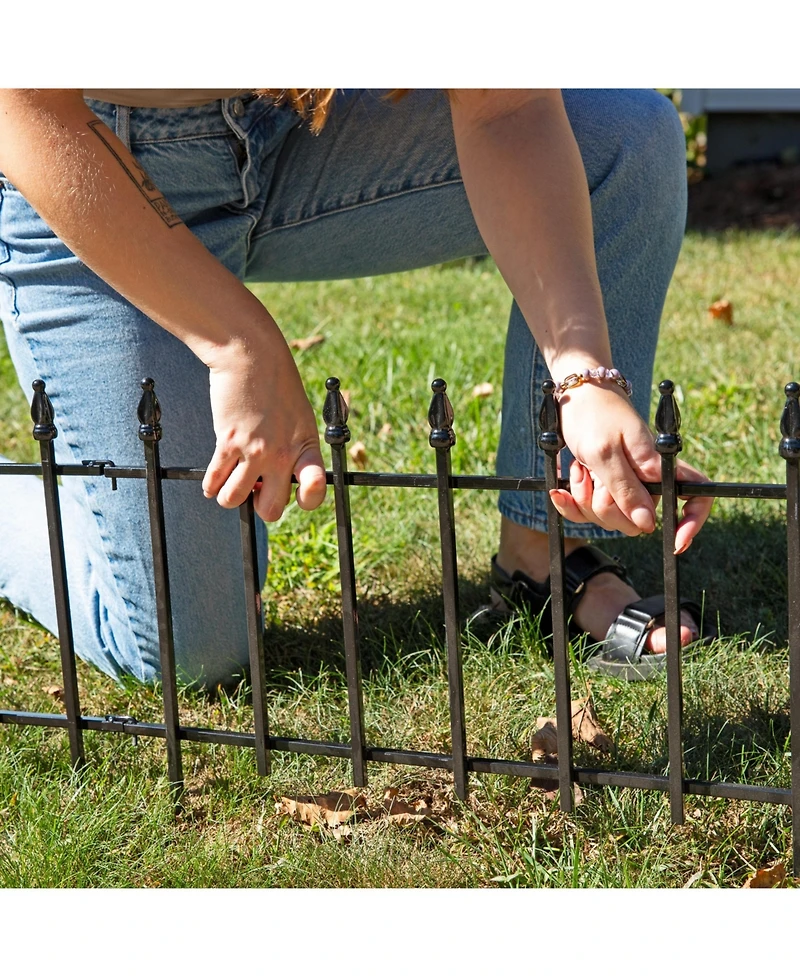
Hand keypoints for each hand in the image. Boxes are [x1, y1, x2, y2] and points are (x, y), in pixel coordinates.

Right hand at [200, 330, 326, 522]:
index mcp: (306, 448)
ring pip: (234, 500)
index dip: (304, 500)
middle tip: (255, 488)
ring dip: (229, 496)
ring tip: (231, 481)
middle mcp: (282, 454)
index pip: (313, 492)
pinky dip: (210, 485)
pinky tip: (212, 480)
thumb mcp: (300, 417)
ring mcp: (254, 450)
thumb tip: (275, 479)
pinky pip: (213, 481)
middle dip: (259, 505)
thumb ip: (293, 448)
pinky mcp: (227, 442)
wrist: (252, 356)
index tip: (294, 494)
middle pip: (270, 510)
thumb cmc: (277, 385)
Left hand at [548, 382, 711, 553]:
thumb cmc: (595, 415)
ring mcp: (623, 486)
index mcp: (659, 466)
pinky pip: (587, 513)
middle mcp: (646, 480)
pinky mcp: (601, 487)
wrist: (573, 396)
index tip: (676, 542)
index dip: (692, 523)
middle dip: (608, 508)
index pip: (696, 498)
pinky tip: (561, 488)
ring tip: (581, 466)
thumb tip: (648, 525)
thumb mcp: (605, 453)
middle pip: (638, 521)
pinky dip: (571, 503)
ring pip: (609, 518)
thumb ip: (625, 490)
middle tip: (594, 476)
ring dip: (585, 498)